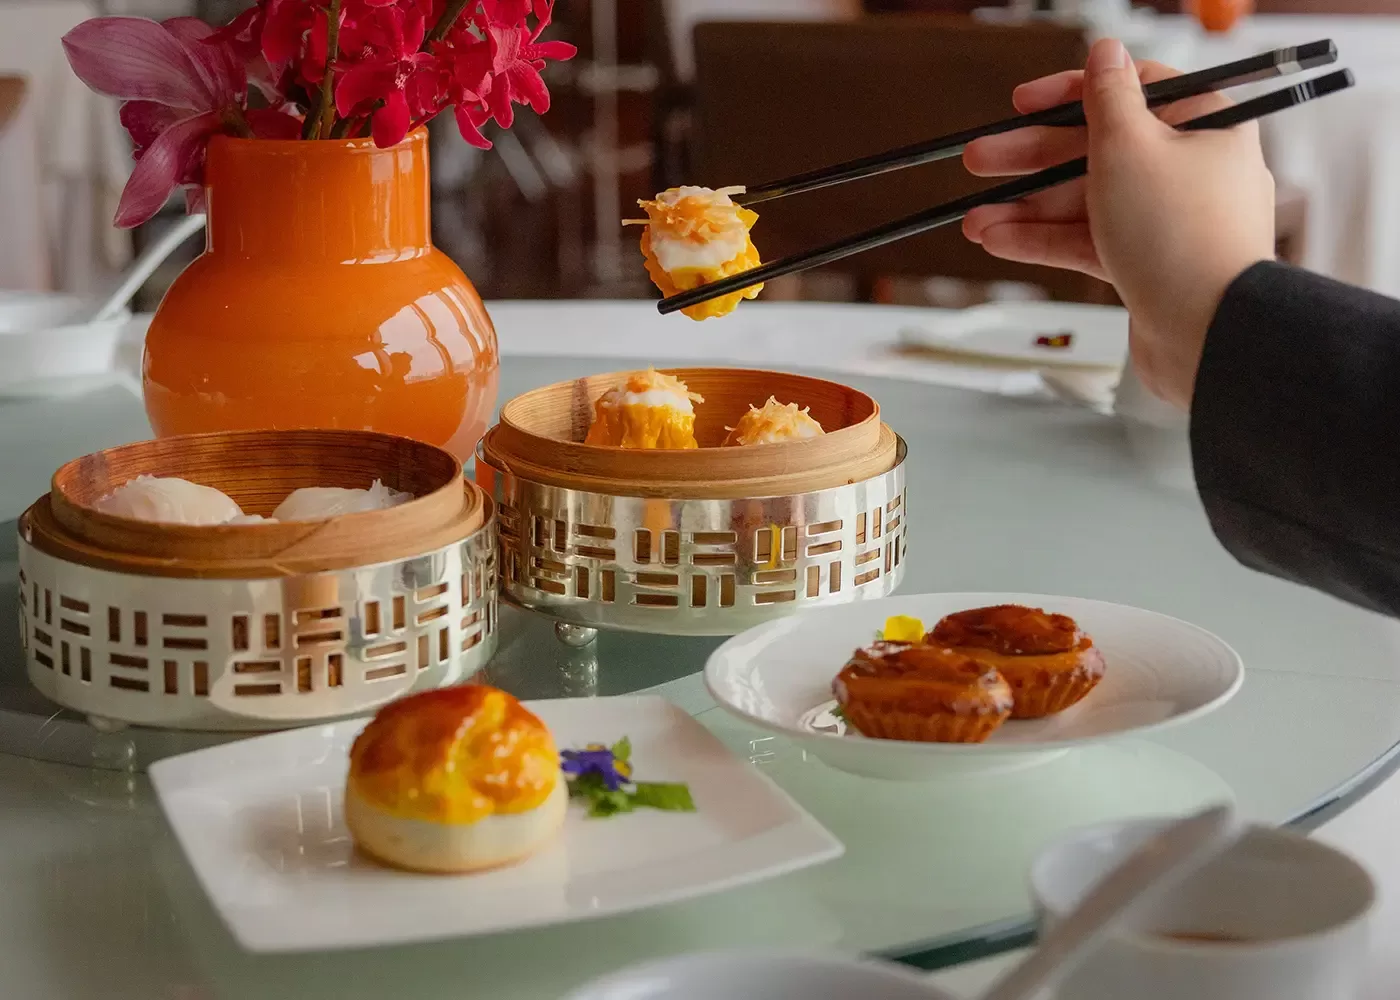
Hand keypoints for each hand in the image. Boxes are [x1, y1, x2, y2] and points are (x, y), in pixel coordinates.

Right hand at [961, 39, 1275, 408]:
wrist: (1209, 332)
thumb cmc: (1183, 236)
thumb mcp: (1128, 146)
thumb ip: (1107, 96)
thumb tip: (1104, 51)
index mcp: (1204, 123)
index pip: (1132, 89)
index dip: (1070, 92)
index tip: (1023, 103)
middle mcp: (1191, 168)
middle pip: (1098, 149)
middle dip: (1031, 158)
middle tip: (982, 159)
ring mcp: (1169, 221)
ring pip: (1087, 201)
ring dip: (1027, 208)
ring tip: (976, 219)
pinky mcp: (1150, 265)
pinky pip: (1091, 242)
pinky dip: (1047, 240)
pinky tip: (1001, 241)